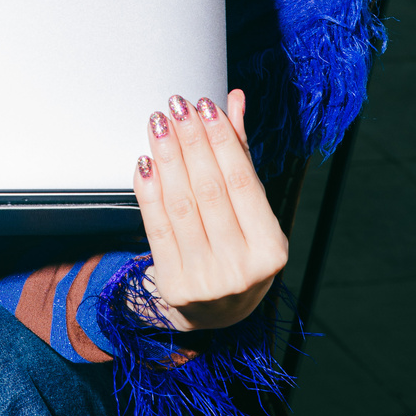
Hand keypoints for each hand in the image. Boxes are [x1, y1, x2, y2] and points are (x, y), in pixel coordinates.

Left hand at [132, 91, 287, 331]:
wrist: (216, 314)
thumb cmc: (238, 254)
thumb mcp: (251, 213)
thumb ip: (241, 155)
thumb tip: (234, 101)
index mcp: (271, 249)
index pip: (243, 182)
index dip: (222, 141)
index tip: (205, 107)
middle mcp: (242, 268)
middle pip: (210, 190)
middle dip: (190, 142)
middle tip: (176, 107)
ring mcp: (207, 280)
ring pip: (181, 206)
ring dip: (167, 159)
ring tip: (158, 125)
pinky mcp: (174, 285)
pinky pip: (157, 228)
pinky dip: (149, 192)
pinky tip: (145, 163)